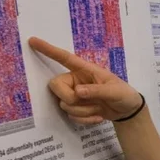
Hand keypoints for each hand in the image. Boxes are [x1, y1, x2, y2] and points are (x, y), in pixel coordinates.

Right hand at [28, 37, 142, 123]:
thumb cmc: (123, 94)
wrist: (127, 111)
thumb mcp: (115, 91)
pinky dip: (85, 119)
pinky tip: (98, 116)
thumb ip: (97, 91)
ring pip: (64, 104)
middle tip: (89, 102)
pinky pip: (71, 115)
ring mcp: (74, 95)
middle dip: (70, 98)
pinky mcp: (76, 108)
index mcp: (85, 70)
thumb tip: (77, 92)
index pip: (64, 58)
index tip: (32, 41)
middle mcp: (75, 81)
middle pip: (55, 86)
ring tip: (99, 108)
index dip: (48, 50)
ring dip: (83, 111)